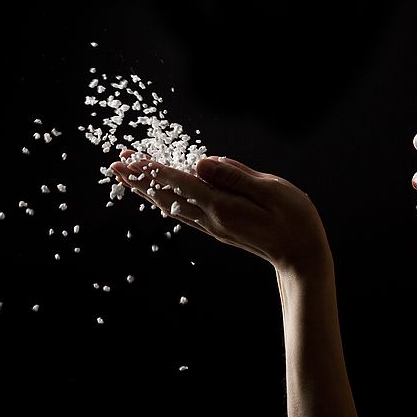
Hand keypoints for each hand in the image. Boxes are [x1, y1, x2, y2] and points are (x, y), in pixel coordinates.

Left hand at [109, 153, 328, 272]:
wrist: (302, 258)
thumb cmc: (295, 221)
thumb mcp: (271, 190)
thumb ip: (235, 175)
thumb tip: (200, 162)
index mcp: (222, 206)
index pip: (179, 182)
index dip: (152, 168)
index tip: (128, 158)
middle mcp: (211, 219)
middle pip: (166, 196)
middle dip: (140, 179)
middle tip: (114, 163)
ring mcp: (214, 227)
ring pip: (172, 206)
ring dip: (149, 190)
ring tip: (130, 176)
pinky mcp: (219, 229)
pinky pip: (185, 213)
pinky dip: (166, 200)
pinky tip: (161, 196)